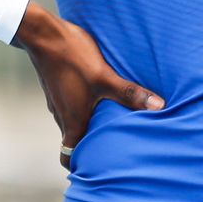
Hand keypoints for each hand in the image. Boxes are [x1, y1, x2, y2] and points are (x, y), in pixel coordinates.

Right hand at [12, 3, 164, 169]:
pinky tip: (98, 93)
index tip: (95, 167)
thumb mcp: (105, 77)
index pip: (68, 156)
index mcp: (71, 121)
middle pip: (73, 140)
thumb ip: (130, 93)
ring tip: (110, 118)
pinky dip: (83, 104)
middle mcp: (61, 114)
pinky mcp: (56, 84)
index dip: (79, 165)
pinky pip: (70, 103)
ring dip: (88, 122)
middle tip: (112, 142)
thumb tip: (159, 106)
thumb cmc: (72, 57)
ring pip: (72, 119)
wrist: (44, 34)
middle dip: (90, 144)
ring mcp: (57, 99)